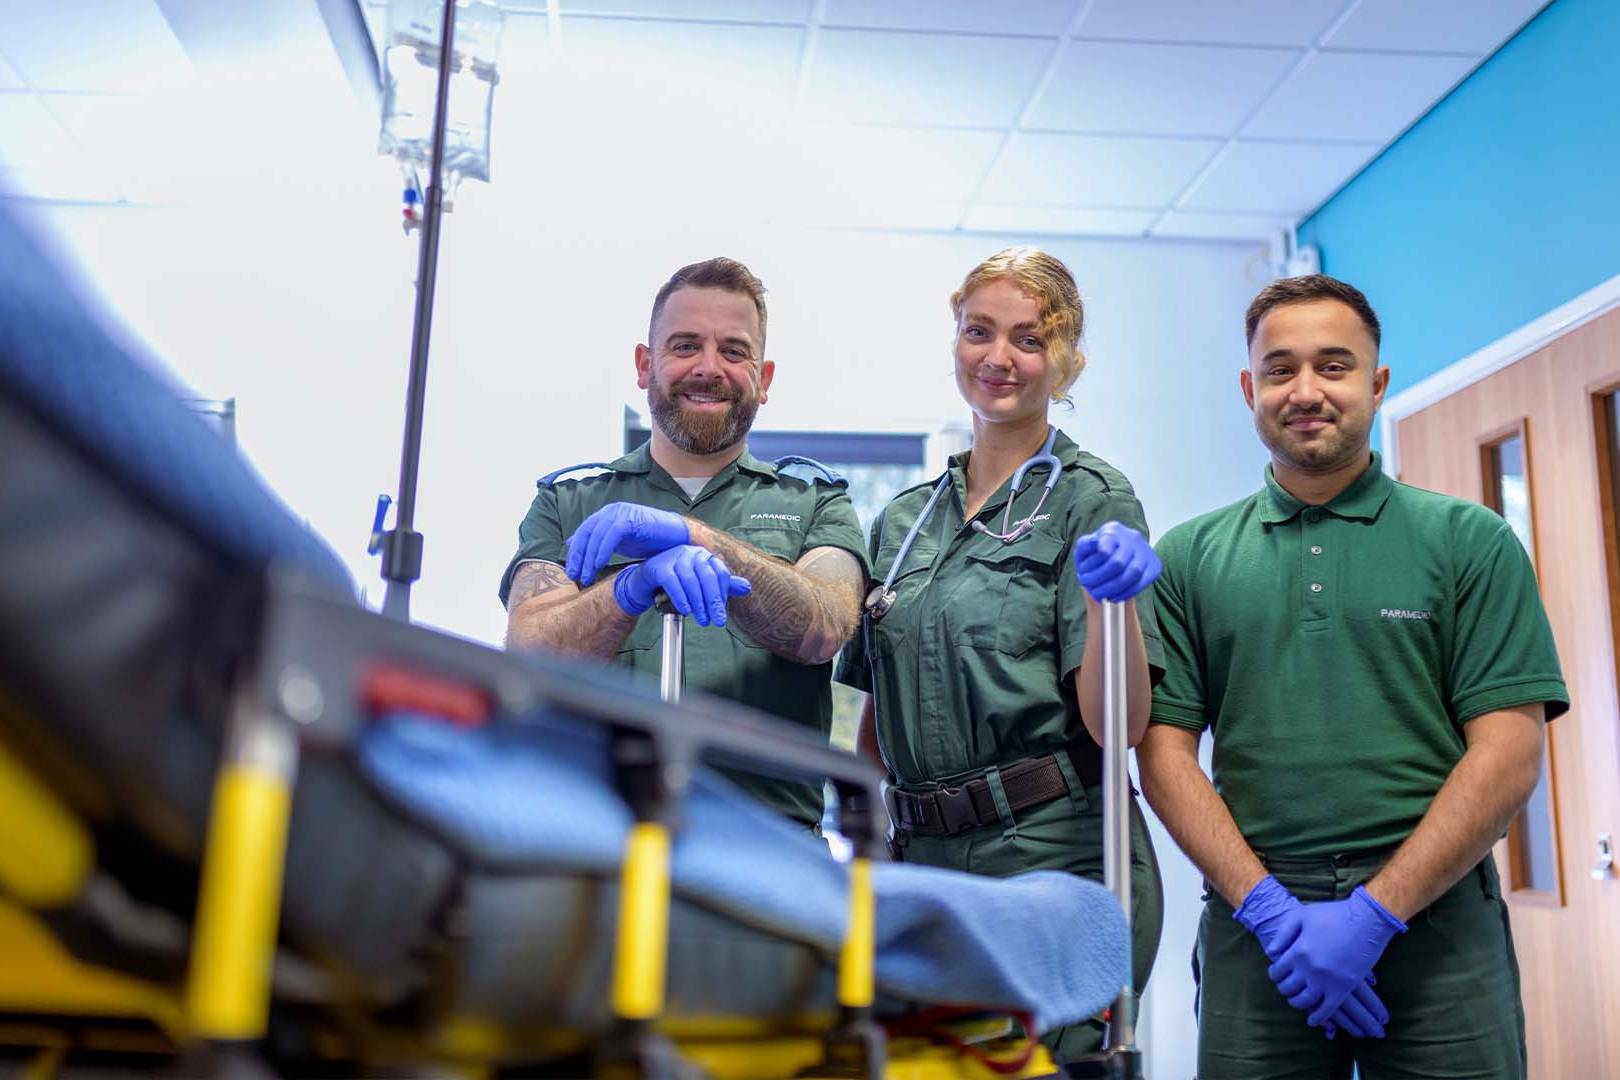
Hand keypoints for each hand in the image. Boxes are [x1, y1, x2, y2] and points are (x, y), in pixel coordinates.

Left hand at [566, 503, 689, 583]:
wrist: (676, 538)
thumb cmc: (650, 541)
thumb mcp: (619, 543)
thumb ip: (599, 543)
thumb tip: (573, 544)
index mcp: (606, 516)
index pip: (582, 534)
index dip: (575, 554)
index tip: (572, 573)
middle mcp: (611, 511)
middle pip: (586, 534)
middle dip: (579, 557)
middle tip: (576, 577)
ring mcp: (621, 513)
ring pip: (597, 535)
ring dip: (590, 557)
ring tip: (588, 576)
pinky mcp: (632, 518)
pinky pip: (612, 534)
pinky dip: (604, 549)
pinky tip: (600, 564)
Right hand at [612, 545, 751, 626]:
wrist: (644, 583)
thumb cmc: (675, 583)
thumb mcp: (700, 585)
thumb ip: (722, 585)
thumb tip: (747, 587)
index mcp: (703, 555)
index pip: (719, 572)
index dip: (723, 594)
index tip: (722, 613)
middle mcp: (689, 552)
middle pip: (707, 577)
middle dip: (714, 602)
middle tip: (717, 621)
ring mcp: (673, 557)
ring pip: (691, 581)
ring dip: (698, 604)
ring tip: (702, 620)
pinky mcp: (659, 566)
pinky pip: (673, 582)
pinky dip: (681, 598)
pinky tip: (686, 611)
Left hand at [1072, 521, 1159, 602]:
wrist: (1115, 560)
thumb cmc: (1096, 554)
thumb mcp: (1085, 548)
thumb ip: (1085, 545)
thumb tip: (1091, 544)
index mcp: (1113, 530)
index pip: (1107, 541)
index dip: (1098, 556)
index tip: (1083, 568)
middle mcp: (1132, 538)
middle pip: (1118, 562)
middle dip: (1098, 578)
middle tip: (1086, 585)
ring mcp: (1145, 552)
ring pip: (1132, 574)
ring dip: (1112, 588)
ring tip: (1098, 594)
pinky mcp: (1154, 566)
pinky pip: (1141, 583)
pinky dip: (1125, 593)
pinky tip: (1112, 597)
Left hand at [1235, 876, 1389, 1039]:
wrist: (1366, 920)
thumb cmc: (1333, 914)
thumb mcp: (1302, 916)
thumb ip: (1283, 934)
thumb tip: (1271, 952)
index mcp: (1298, 951)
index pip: (1278, 971)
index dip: (1274, 974)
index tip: (1277, 974)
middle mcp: (1310, 969)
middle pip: (1288, 988)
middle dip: (1284, 988)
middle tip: (1286, 986)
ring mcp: (1327, 981)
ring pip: (1305, 1001)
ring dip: (1297, 1003)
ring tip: (1296, 999)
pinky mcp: (1344, 988)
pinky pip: (1328, 1010)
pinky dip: (1318, 1018)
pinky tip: (1312, 1020)